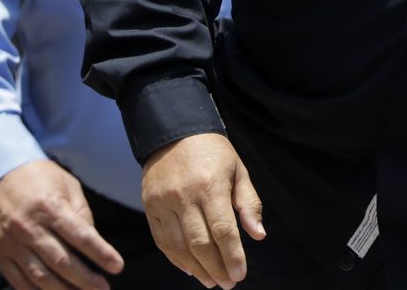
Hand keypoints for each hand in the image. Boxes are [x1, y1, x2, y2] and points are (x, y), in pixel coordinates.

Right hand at [0, 159, 123, 289]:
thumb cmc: (41, 179)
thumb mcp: (68, 186)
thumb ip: (82, 214)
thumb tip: (94, 241)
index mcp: (51, 208)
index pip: (81, 236)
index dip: (101, 253)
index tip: (117, 266)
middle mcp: (30, 228)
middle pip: (61, 261)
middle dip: (85, 279)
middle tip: (103, 288)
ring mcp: (12, 243)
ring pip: (40, 275)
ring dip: (63, 289)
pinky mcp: (0, 253)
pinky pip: (18, 278)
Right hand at [140, 133, 263, 288]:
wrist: (174, 132)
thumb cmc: (214, 153)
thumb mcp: (238, 171)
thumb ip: (248, 203)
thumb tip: (258, 235)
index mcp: (210, 186)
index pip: (222, 229)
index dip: (232, 256)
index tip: (240, 274)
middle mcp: (184, 196)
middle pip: (199, 243)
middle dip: (215, 267)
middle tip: (228, 283)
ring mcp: (162, 203)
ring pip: (178, 246)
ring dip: (195, 268)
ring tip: (211, 281)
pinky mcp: (148, 207)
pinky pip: (161, 240)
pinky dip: (175, 258)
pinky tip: (189, 269)